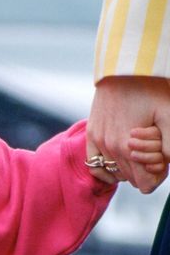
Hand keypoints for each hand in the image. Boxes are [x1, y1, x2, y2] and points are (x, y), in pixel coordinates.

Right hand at [89, 76, 169, 192]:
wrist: (125, 70)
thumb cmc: (152, 90)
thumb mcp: (169, 115)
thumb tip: (166, 163)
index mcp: (129, 147)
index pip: (145, 184)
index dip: (158, 177)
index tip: (164, 163)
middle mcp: (111, 148)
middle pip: (131, 179)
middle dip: (145, 172)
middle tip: (156, 154)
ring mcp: (99, 141)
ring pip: (115, 173)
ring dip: (129, 168)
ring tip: (140, 153)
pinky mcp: (92, 134)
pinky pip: (95, 165)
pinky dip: (107, 169)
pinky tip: (119, 162)